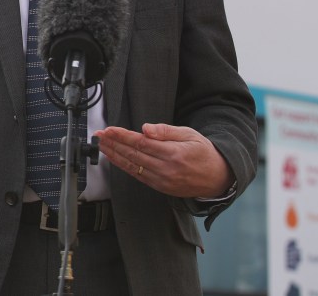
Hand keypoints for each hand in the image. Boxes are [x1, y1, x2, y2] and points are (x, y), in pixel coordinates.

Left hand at [95, 123, 233, 198]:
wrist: (218, 177)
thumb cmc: (203, 152)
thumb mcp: (189, 134)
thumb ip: (165, 131)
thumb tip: (145, 129)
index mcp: (174, 153)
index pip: (141, 143)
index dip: (122, 136)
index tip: (109, 130)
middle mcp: (166, 169)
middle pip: (133, 154)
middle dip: (113, 144)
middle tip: (99, 136)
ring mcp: (163, 180)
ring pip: (133, 166)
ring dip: (114, 156)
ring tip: (101, 146)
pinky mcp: (161, 188)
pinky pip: (138, 176)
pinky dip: (124, 167)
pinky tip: (114, 159)